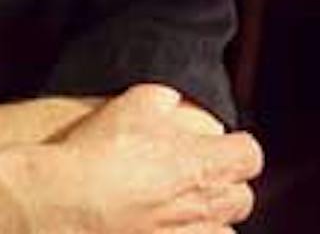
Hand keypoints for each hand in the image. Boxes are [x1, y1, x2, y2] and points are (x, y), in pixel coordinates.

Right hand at [41, 83, 262, 232]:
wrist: (70, 201)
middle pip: (242, 198)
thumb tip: (172, 101)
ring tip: (178, 209)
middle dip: (224, 185)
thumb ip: (163, 100)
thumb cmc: (100, 153)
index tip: (219, 145)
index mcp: (205, 163)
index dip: (236, 147)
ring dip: (208, 220)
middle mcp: (207, 206)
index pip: (250, 155)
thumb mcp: (131, 104)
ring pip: (223, 233)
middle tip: (194, 175)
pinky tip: (161, 226)